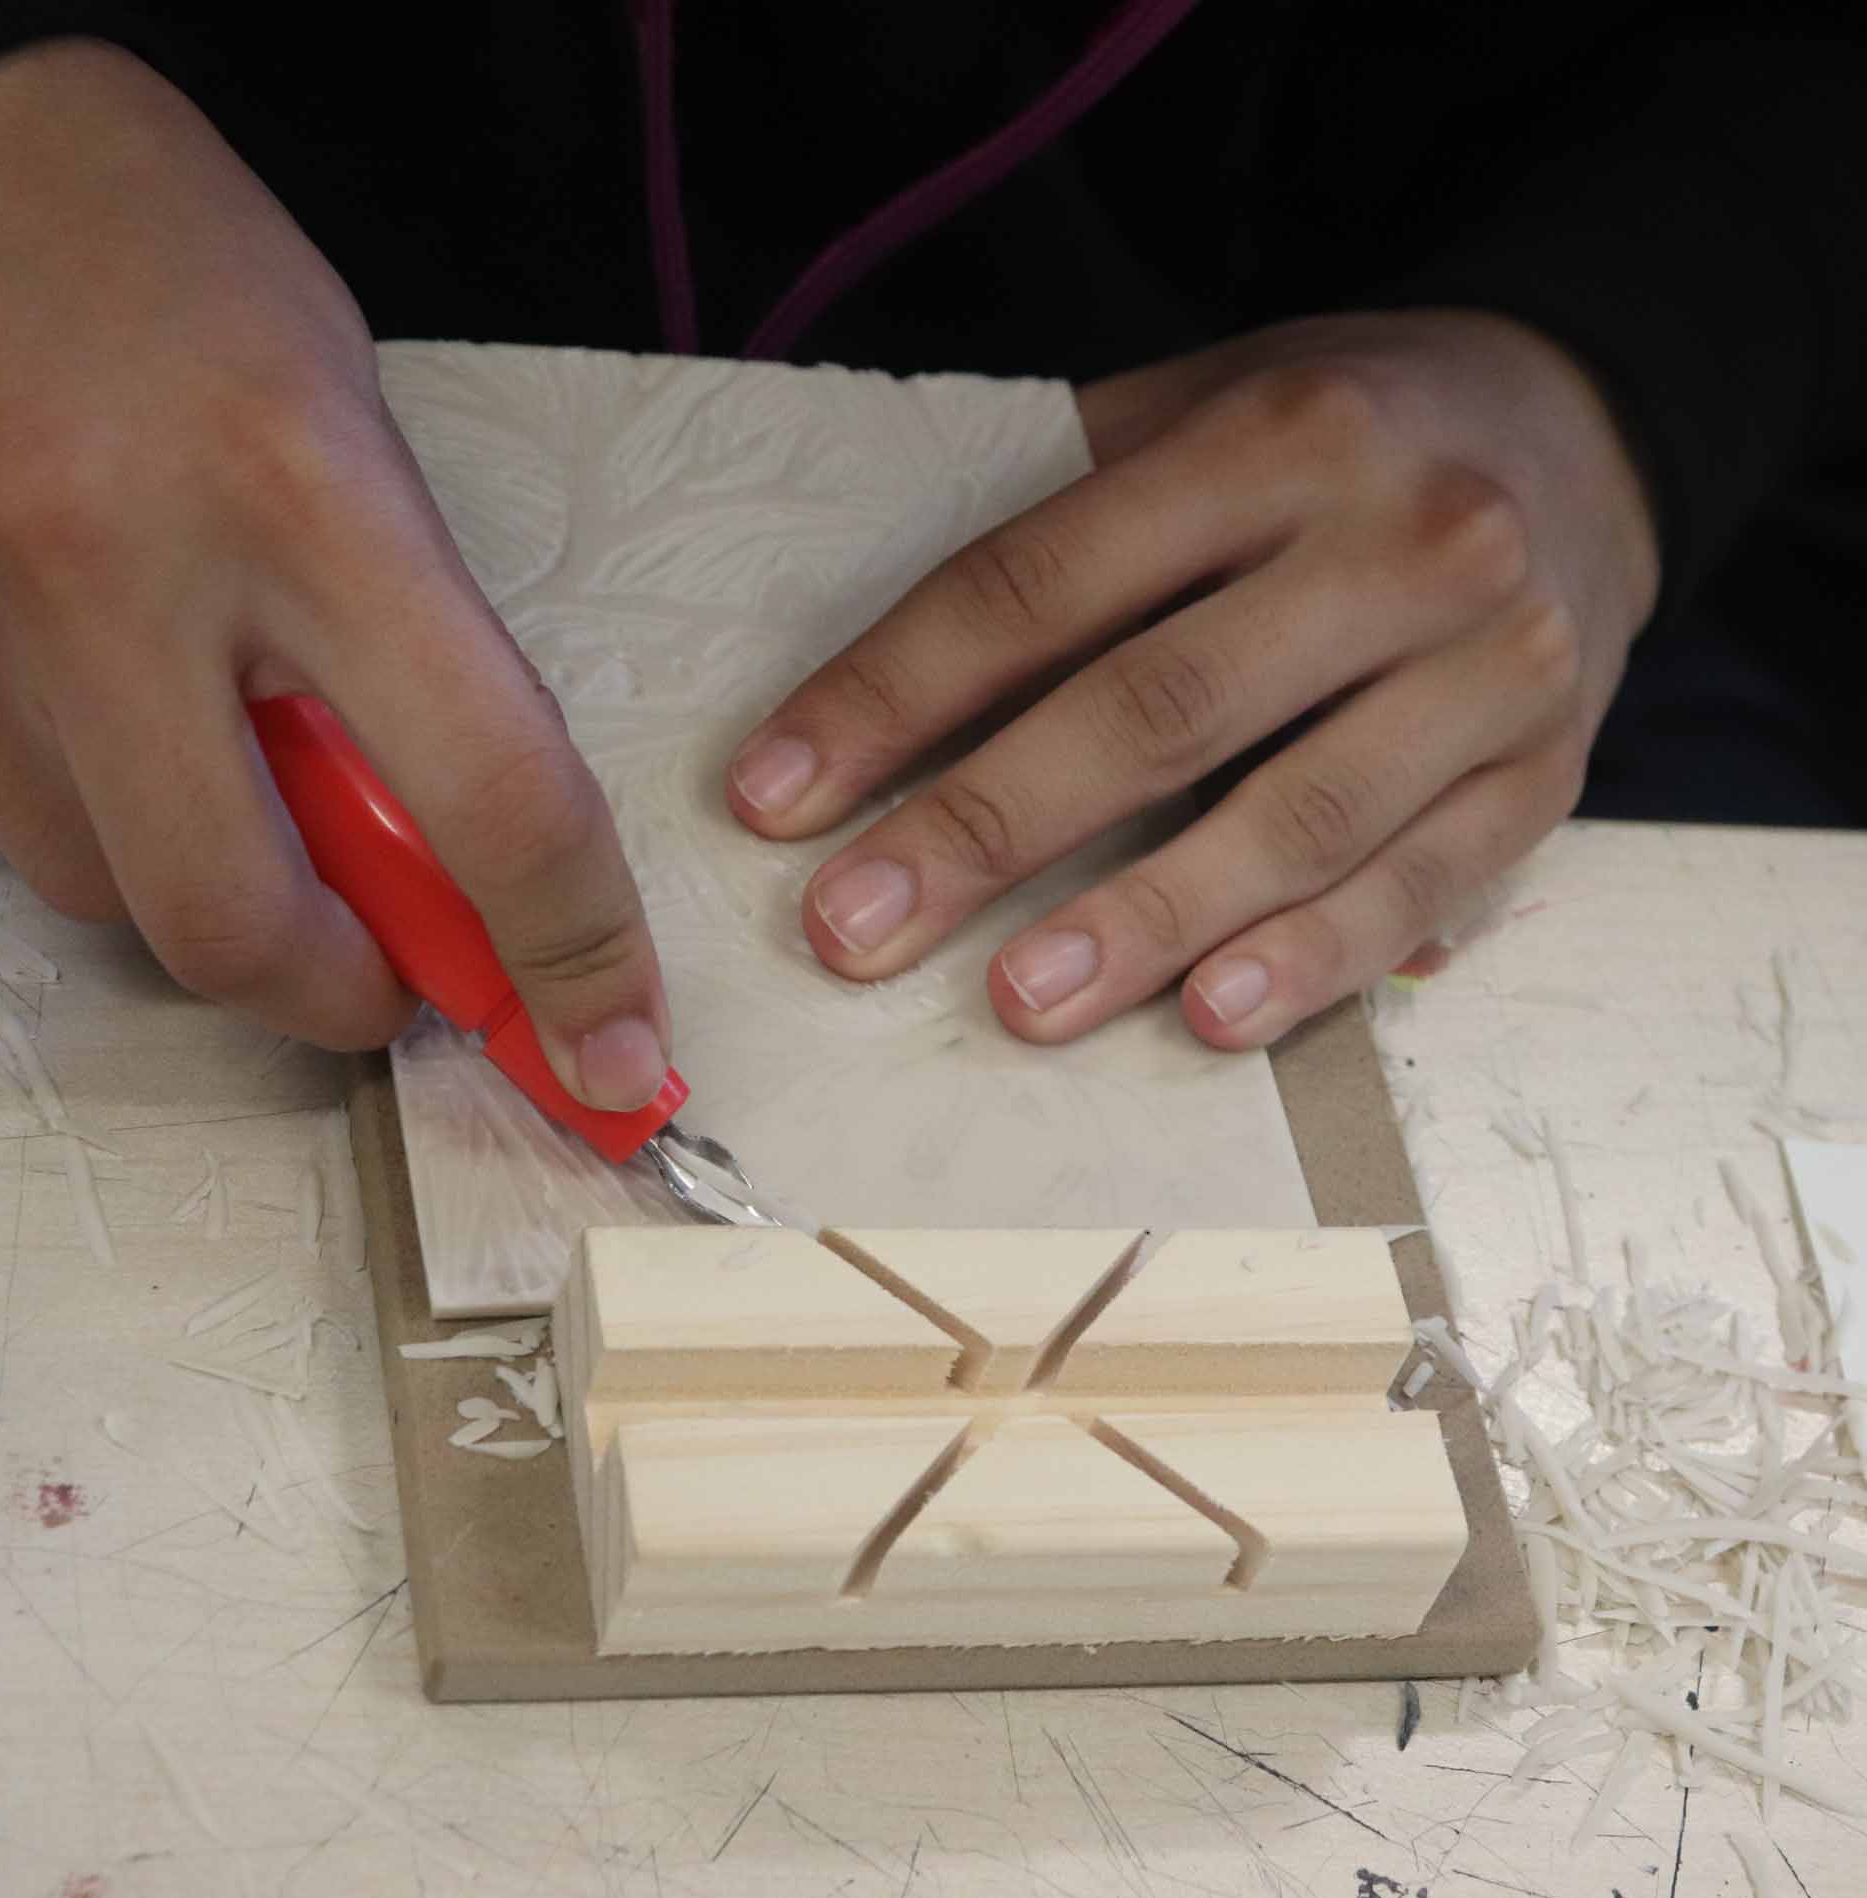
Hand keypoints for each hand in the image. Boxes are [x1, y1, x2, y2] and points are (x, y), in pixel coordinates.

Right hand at [0, 42, 668, 1105]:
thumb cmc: (207, 304)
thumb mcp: (367, 455)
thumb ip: (417, 669)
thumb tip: (458, 884)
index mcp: (303, 498)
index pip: (491, 796)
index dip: (573, 955)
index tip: (613, 1046)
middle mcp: (108, 566)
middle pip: (241, 927)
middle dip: (343, 995)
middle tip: (388, 970)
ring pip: (109, 902)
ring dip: (211, 902)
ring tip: (234, 787)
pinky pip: (5, 828)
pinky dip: (96, 828)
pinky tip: (115, 724)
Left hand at [725, 310, 1657, 1047]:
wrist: (1592, 438)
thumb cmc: (1349, 436)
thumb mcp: (1212, 408)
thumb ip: (1070, 513)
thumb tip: (884, 675)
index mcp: (1277, 435)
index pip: (1044, 580)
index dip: (895, 695)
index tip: (778, 794)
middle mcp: (1401, 542)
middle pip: (1159, 708)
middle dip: (987, 830)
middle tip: (854, 931)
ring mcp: (1491, 668)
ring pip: (1294, 817)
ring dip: (1140, 923)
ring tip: (1014, 1002)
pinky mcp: (1546, 776)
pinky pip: (1416, 888)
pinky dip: (1310, 962)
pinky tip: (1206, 1019)